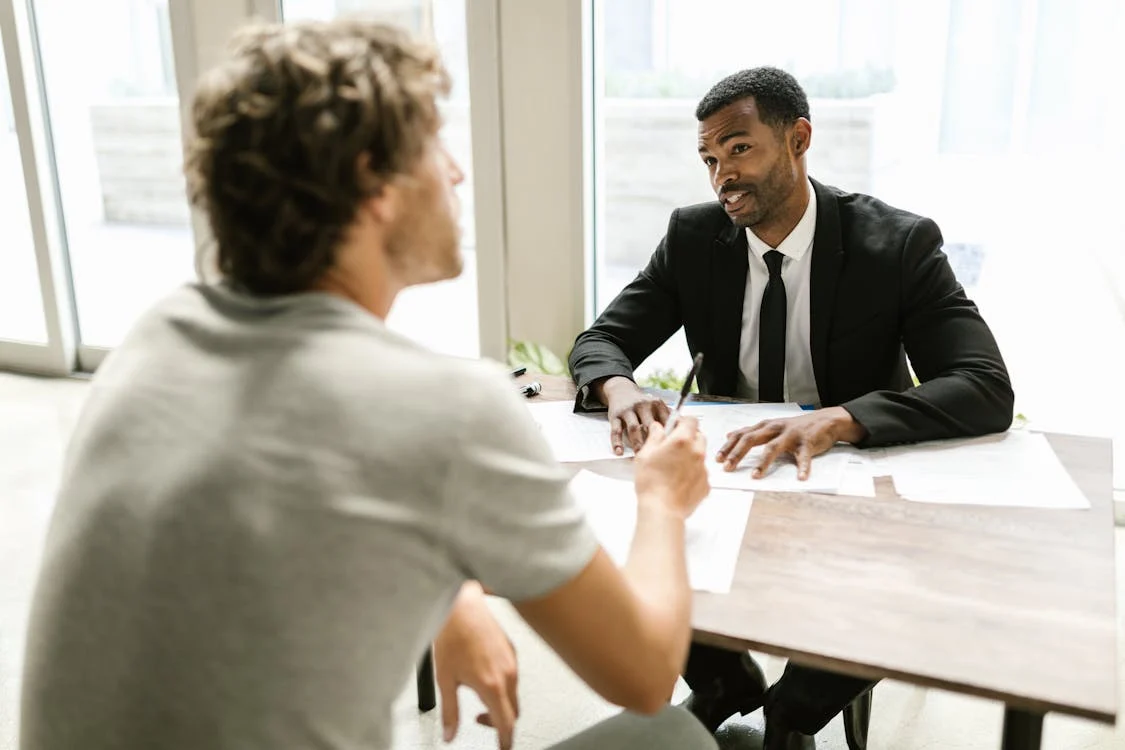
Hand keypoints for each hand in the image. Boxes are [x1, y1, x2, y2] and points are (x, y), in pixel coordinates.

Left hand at [433, 582, 518, 749]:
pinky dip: (503, 685)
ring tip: (478, 695)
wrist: (461, 604)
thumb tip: (450, 733)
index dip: (505, 740)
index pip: (506, 723)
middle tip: (482, 723)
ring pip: (514, 693)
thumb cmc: (452, 634)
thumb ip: (449, 711)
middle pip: (514, 711)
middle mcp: (507, 673)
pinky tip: (484, 677)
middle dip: (500, 723)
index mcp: (492, 684)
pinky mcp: (512, 650)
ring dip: (500, 702)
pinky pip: (513, 677)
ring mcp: (512, 661)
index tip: (502, 747)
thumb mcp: (445, 679)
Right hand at [596, 376, 670, 454]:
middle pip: (650, 425)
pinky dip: (617, 442)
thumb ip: (667, 417)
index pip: (666, 420)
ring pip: (634, 428)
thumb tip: (684, 432)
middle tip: (658, 457)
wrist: (621, 391)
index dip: (670, 434)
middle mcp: (642, 405)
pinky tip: (619, 452)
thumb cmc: (642, 404)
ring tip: (640, 455)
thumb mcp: (656, 406)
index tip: (673, 448)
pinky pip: (616, 430)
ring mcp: (628, 410)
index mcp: (656, 404)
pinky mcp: (614, 416)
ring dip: (637, 443)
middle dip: (654, 441)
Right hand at [634, 417, 709, 518]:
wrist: (662, 510)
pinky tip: (678, 481)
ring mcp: (703, 469)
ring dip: (691, 456)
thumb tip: (658, 428)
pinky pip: (701, 473)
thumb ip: (654, 437)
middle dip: (689, 438)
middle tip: (674, 447)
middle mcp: (697, 452)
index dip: (683, 422)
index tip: (675, 427)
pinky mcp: (706, 484)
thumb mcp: (645, 455)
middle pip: (699, 436)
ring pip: (700, 456)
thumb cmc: (651, 483)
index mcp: (682, 441)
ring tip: (673, 468)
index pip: (691, 421)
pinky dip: (693, 474)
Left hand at [716, 406, 867, 479]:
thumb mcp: (771, 426)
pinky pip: (803, 457)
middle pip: (751, 439)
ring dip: (763, 463)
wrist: (826, 420)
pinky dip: (803, 468)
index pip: (741, 434)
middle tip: (727, 467)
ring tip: (755, 476)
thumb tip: (730, 435)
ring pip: (773, 448)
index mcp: (765, 426)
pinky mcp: (807, 443)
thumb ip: (751, 431)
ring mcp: (790, 435)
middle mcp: (775, 429)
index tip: (717, 459)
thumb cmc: (795, 427)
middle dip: (737, 453)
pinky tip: (801, 478)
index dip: (728, 446)